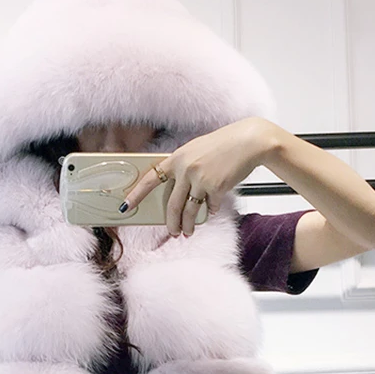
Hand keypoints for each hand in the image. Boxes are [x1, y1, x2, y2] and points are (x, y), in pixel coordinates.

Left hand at [120, 117, 278, 237]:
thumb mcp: (196, 150)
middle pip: (171, 205)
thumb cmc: (223, 145)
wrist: (249, 141)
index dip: (136, 194)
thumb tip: (177, 190)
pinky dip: (210, 210)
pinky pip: (209, 206)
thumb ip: (183, 167)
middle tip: (173, 232)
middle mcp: (185, 169)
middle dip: (171, 223)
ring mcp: (200, 179)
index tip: (125, 206)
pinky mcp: (215, 188)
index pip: (150, 179)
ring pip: (189, 211)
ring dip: (188, 225)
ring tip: (188, 233)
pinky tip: (212, 208)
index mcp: (177, 158)